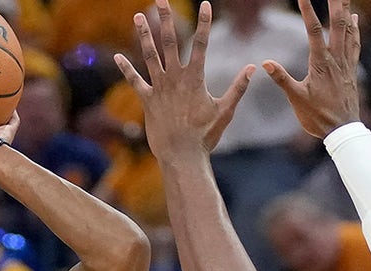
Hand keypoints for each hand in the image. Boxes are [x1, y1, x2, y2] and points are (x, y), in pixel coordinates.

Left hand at [114, 0, 253, 158]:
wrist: (181, 155)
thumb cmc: (205, 135)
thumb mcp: (225, 111)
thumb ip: (238, 87)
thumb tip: (253, 68)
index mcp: (195, 78)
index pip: (202, 43)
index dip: (205, 22)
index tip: (206, 3)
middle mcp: (175, 78)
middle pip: (170, 41)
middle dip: (166, 18)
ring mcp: (159, 87)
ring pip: (150, 55)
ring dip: (144, 34)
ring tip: (138, 16)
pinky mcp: (147, 100)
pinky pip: (134, 81)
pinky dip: (126, 69)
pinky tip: (117, 56)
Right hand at [263, 0, 361, 138]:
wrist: (343, 130)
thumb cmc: (318, 117)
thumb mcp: (296, 99)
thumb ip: (282, 79)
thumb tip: (265, 63)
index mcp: (320, 64)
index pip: (314, 30)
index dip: (308, 10)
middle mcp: (336, 59)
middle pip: (337, 24)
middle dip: (336, 3)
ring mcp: (346, 63)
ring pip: (348, 30)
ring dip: (345, 10)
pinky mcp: (351, 69)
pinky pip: (355, 43)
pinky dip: (355, 28)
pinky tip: (355, 18)